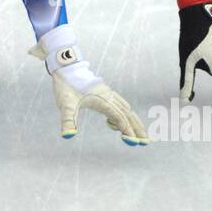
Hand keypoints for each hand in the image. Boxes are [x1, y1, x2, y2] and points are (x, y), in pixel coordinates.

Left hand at [32, 25, 149, 145]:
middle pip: (128, 115)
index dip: (128, 131)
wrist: (66, 67)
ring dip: (134, 122)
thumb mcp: (65, 104)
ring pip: (126, 109)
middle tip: (146, 142)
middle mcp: (109, 97)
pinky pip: (120, 104)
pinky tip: (118, 122)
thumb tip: (67, 136)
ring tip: (139, 134)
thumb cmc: (65, 85)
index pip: (120, 118)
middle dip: (137, 129)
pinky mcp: (105, 92)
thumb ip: (67, 120)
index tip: (134, 143)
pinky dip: (124, 114)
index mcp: (103, 101)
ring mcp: (108, 94)